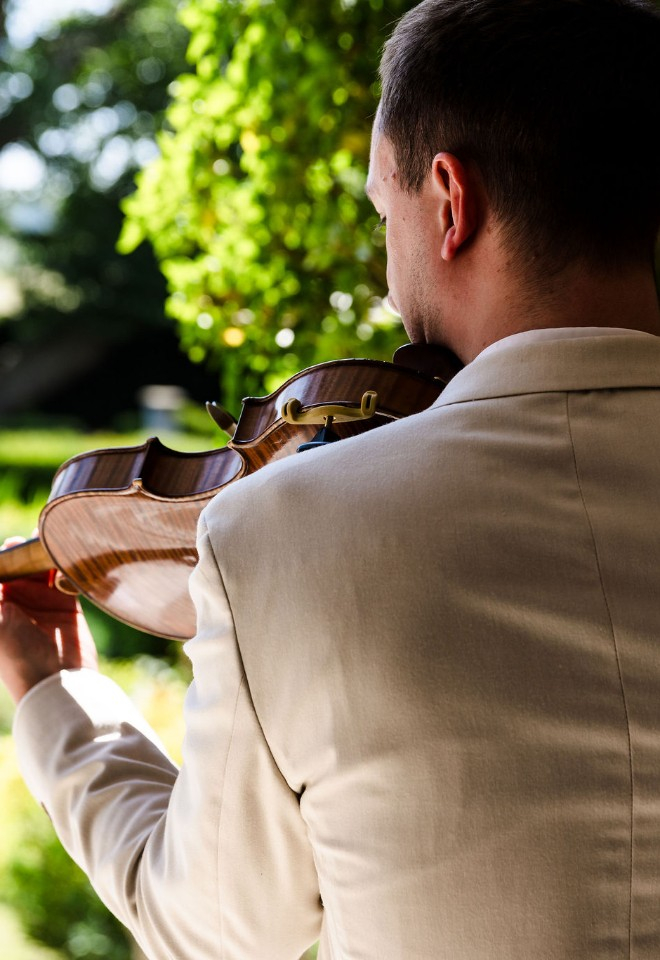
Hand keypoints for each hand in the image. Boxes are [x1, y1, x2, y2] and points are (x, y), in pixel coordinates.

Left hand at [0, 538, 97, 704]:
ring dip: (46, 556)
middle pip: (19, 565)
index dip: (3, 557)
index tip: (11, 546)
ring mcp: (42, 603)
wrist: (55, 683)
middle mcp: (16, 602)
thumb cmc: (17, 655)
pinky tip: (66, 562)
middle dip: (24, 551)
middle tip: (29, 541)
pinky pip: (66, 577)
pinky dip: (67, 567)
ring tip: (51, 544)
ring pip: (42, 568)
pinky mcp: (67, 605)